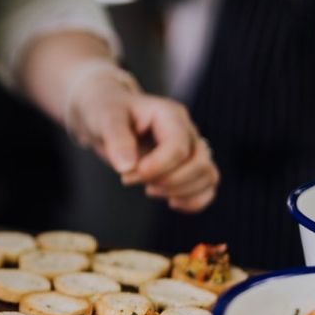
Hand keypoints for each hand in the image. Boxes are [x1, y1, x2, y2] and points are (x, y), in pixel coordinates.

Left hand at [69, 79, 218, 212]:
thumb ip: (117, 139)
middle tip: (130, 179)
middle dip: (167, 181)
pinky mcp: (186, 166)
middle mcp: (187, 131)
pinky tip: (170, 202)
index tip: (126, 174)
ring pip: (209, 176)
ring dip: (180, 191)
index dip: (157, 167)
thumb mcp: (105, 119)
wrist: (106, 116)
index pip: (178, 148)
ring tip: (148, 189)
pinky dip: (193, 201)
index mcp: (170, 115)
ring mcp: (190, 149)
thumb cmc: (106, 112)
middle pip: (200, 164)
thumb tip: (128, 167)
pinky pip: (206, 188)